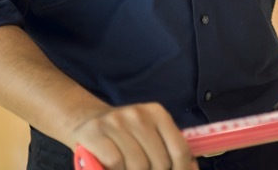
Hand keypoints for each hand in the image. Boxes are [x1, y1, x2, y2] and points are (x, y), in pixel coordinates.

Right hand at [70, 103, 195, 169]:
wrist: (85, 120)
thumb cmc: (123, 135)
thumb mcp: (148, 134)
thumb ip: (169, 149)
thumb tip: (192, 169)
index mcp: (157, 113)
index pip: (180, 149)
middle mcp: (139, 114)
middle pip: (160, 162)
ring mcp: (116, 122)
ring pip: (138, 165)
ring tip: (128, 169)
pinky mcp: (96, 133)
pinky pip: (116, 163)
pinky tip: (114, 168)